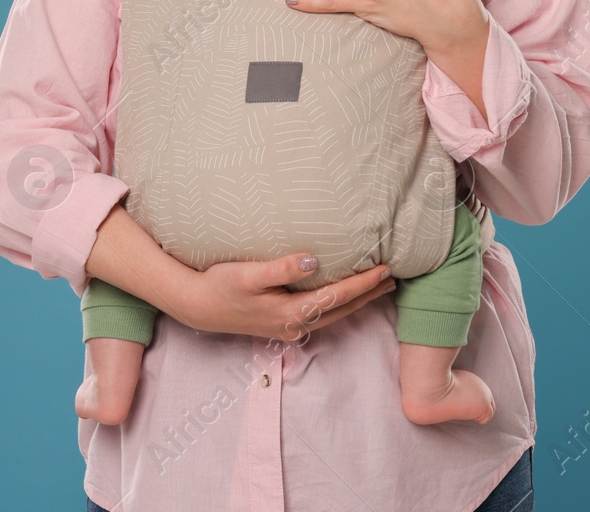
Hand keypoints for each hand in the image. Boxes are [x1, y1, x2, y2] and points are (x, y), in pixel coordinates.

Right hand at [176, 253, 395, 341]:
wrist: (196, 307)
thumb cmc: (219, 285)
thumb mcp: (248, 273)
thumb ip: (281, 268)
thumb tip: (313, 260)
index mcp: (291, 313)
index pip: (337, 297)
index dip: (363, 284)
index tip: (385, 270)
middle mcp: (294, 325)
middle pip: (342, 310)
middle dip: (368, 295)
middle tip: (392, 279)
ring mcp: (288, 328)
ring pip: (333, 316)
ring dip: (356, 301)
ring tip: (376, 288)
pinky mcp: (280, 325)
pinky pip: (320, 315)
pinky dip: (338, 305)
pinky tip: (341, 296)